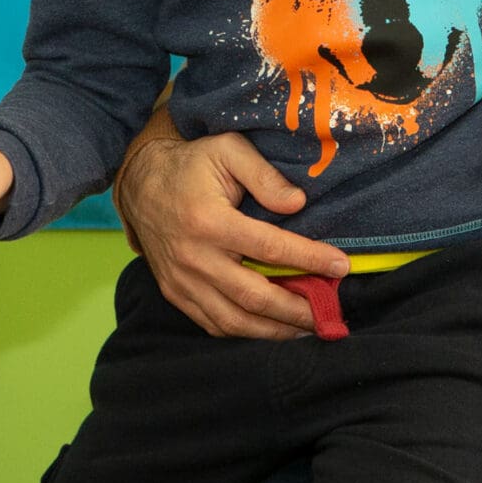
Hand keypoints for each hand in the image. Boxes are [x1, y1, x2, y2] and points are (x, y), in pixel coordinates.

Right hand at [115, 130, 349, 339]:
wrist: (140, 185)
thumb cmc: (192, 165)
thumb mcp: (228, 150)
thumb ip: (265, 175)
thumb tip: (298, 203)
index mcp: (208, 221)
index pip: (268, 248)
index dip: (308, 259)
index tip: (340, 267)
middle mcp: (193, 257)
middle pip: (253, 296)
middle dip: (297, 310)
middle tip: (330, 314)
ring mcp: (181, 281)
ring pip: (234, 320)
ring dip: (275, 330)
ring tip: (308, 328)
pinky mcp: (176, 293)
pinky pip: (213, 324)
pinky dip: (246, 332)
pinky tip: (272, 328)